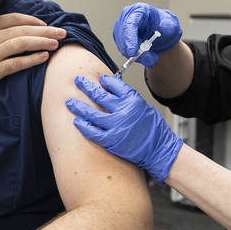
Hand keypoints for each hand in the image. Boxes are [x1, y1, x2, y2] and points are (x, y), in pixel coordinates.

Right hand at [0, 13, 66, 93]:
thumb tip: (9, 30)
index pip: (14, 19)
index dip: (32, 20)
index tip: (44, 24)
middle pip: (23, 29)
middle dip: (45, 30)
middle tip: (61, 32)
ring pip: (23, 43)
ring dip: (42, 42)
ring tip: (56, 43)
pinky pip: (17, 63)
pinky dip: (32, 59)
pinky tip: (43, 57)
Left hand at [66, 74, 182, 181]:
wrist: (160, 150)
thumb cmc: (154, 130)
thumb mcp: (144, 107)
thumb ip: (127, 100)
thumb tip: (111, 92)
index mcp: (133, 100)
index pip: (114, 84)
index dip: (104, 81)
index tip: (98, 79)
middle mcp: (124, 111)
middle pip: (99, 95)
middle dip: (86, 87)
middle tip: (78, 81)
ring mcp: (116, 126)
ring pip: (91, 113)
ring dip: (79, 107)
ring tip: (70, 102)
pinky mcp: (111, 140)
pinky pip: (92, 132)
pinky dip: (83, 126)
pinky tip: (77, 121)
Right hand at [112, 3, 181, 66]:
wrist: (160, 29)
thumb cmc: (163, 23)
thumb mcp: (170, 24)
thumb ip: (168, 27)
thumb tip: (162, 30)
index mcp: (139, 10)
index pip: (130, 24)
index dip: (130, 38)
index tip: (132, 52)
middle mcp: (127, 17)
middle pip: (125, 37)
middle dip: (137, 52)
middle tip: (150, 61)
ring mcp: (121, 28)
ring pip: (124, 46)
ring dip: (138, 56)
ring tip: (152, 58)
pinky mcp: (120, 38)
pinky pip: (125, 50)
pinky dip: (136, 57)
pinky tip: (146, 56)